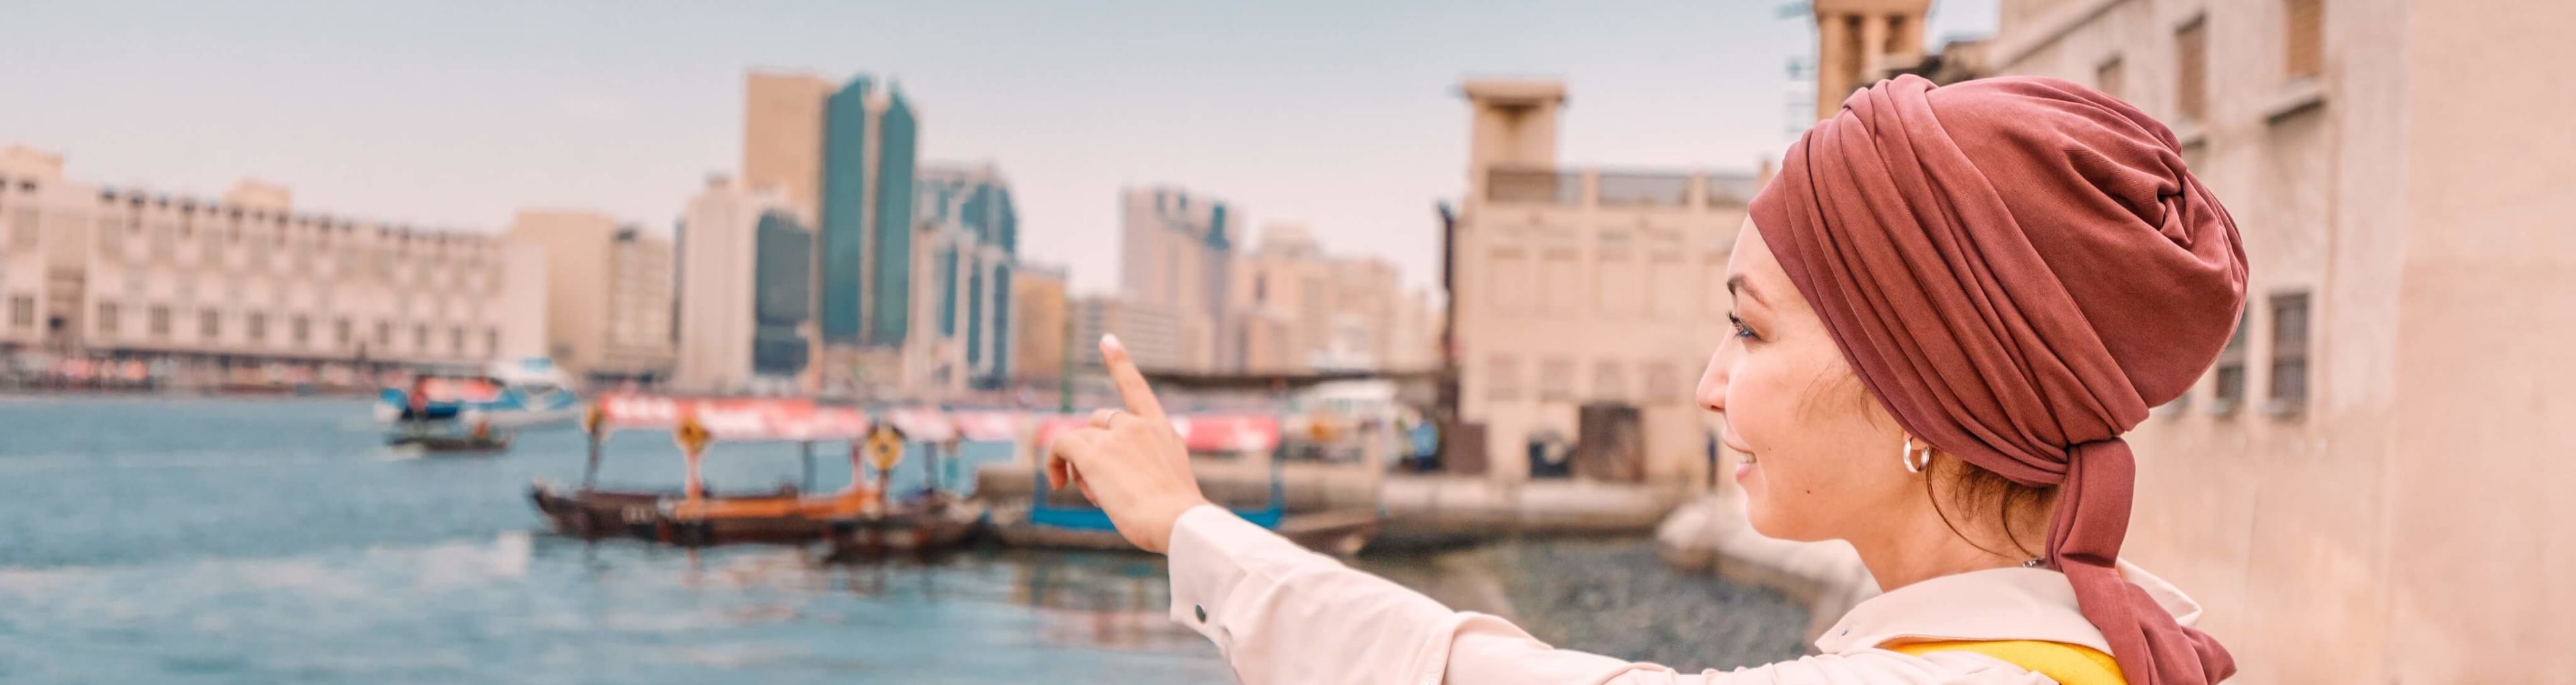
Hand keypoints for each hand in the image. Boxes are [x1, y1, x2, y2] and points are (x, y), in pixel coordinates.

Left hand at [1044, 334, 1211, 552]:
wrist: (1178, 523)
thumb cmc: (1176, 520)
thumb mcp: (1169, 487)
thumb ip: (1145, 471)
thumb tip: (1108, 480)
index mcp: (1164, 432)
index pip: (1137, 389)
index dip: (1120, 363)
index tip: (1106, 340)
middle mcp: (1140, 426)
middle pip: (1099, 422)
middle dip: (1093, 450)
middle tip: (1097, 487)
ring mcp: (1119, 436)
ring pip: (1081, 439)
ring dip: (1079, 466)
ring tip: (1094, 497)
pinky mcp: (1096, 452)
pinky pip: (1062, 445)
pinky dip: (1055, 461)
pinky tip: (1057, 483)